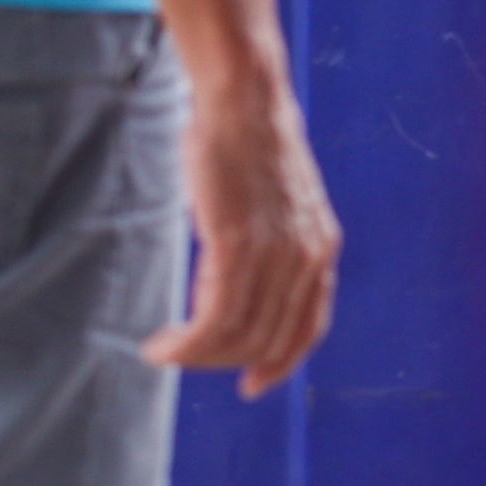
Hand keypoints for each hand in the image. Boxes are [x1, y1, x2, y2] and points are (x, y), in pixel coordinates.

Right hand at [147, 72, 338, 399]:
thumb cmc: (247, 146)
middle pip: (268, 340)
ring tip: (165, 353)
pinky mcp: (238, 245)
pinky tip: (163, 345)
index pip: (308, 328)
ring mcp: (275, 253)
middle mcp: (307, 258)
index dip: (281, 363)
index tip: (254, 383)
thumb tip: (241, 280)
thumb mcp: (277, 204)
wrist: (244, 103)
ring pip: (238, 335)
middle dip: (223, 361)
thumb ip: (273, 245)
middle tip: (183, 358)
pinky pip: (215, 317)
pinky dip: (187, 343)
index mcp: (322, 250)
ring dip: (196, 356)